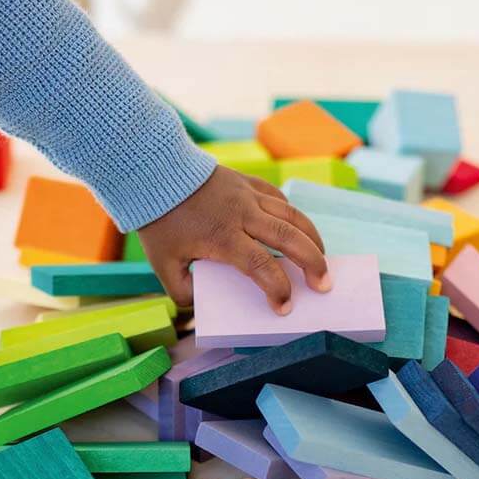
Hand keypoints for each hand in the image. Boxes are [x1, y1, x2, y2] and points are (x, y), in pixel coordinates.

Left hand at [136, 166, 330, 314]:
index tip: (284, 307)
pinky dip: (293, 217)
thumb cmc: (159, 220)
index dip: (277, 289)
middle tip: (324, 284)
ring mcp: (248, 195)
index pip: (262, 266)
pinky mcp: (248, 182)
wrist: (154, 171)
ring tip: (322, 259)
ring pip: (293, 216)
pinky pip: (279, 200)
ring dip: (312, 239)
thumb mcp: (163, 265)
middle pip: (290, 239)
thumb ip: (183, 292)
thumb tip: (203, 305)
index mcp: (223, 237)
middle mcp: (242, 214)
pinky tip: (298, 231)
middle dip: (313, 263)